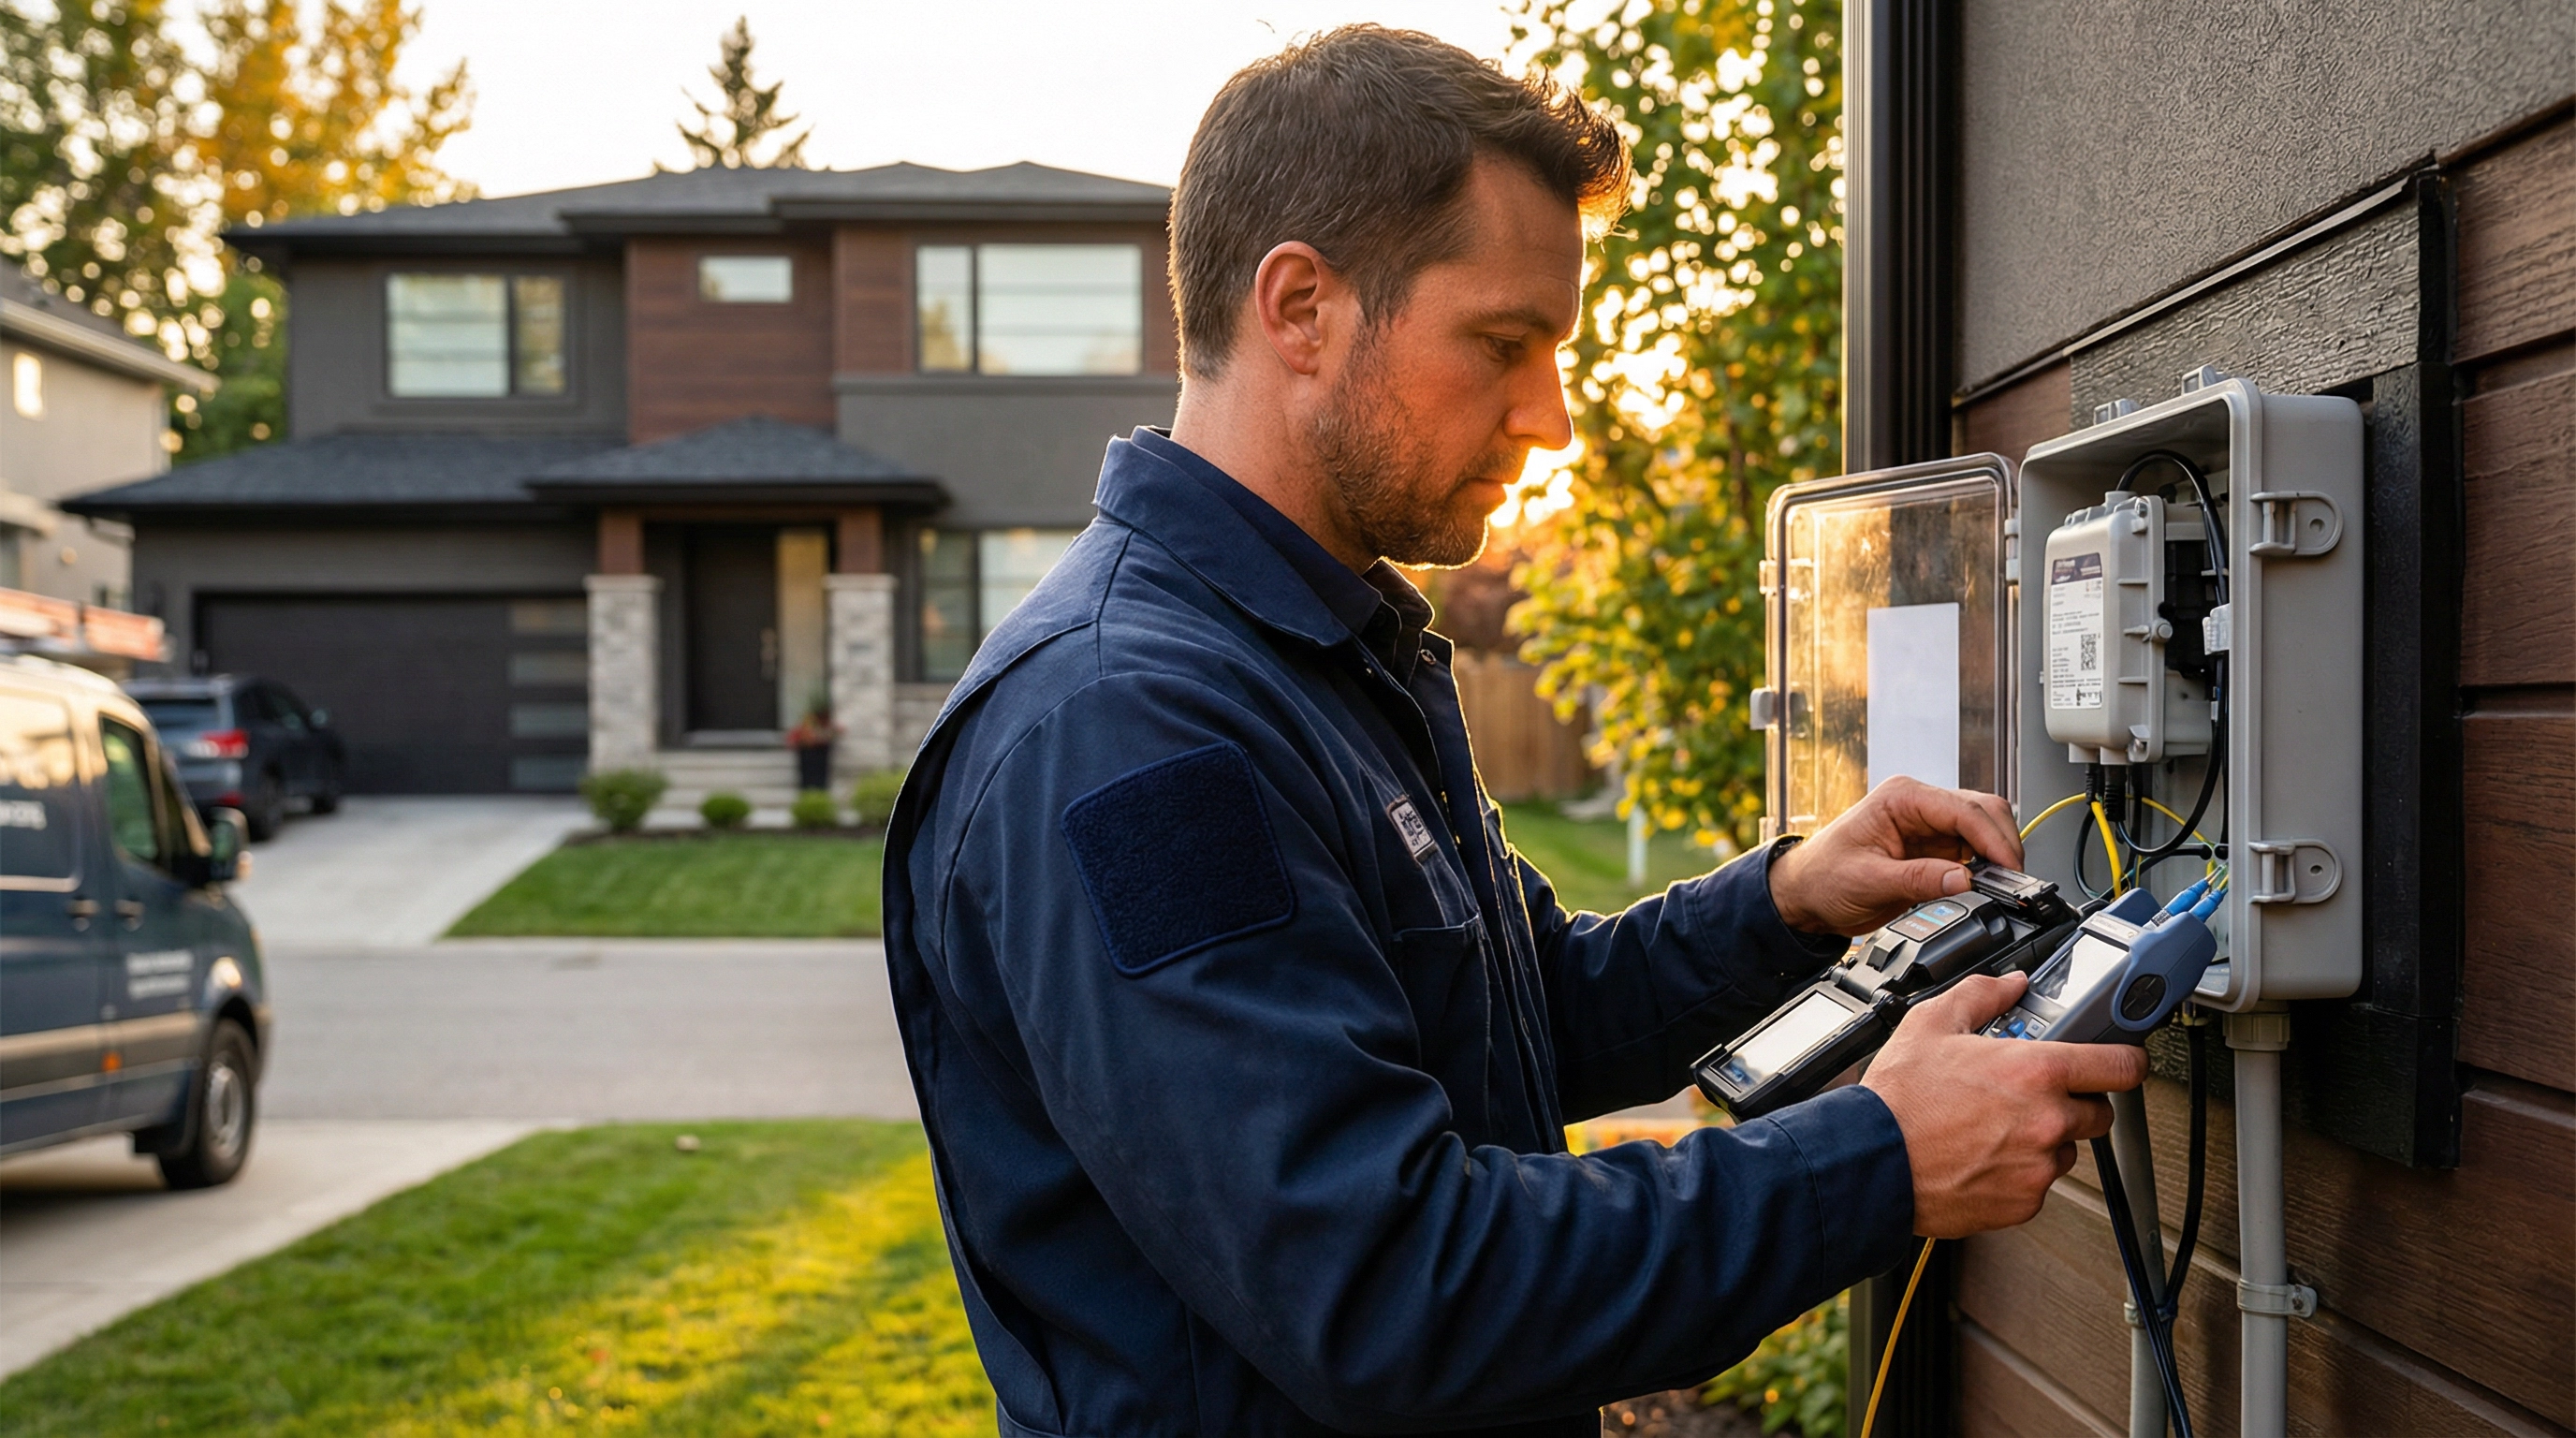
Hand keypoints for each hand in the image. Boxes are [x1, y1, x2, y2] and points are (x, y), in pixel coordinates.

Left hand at [1768, 776, 2022, 934]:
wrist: (1805, 895)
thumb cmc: (1822, 877)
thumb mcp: (1868, 881)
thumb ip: (1918, 879)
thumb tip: (1964, 879)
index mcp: (1901, 798)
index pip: (1964, 809)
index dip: (1993, 839)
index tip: (2010, 868)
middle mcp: (1920, 805)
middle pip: (1984, 813)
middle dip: (2004, 845)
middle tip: (2015, 883)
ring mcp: (1930, 826)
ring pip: (1984, 832)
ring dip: (1998, 857)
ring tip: (2005, 888)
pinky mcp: (1934, 850)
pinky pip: (1974, 853)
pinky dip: (1987, 868)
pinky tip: (1989, 887)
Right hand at [1861, 973, 2149, 1237]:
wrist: (1873, 1164)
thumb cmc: (1899, 1100)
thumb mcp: (1932, 1024)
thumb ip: (1982, 995)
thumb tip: (2010, 985)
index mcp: (2035, 1072)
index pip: (2122, 1066)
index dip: (2128, 1059)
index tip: (2123, 1059)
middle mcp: (2048, 1121)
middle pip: (2101, 1111)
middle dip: (2075, 1100)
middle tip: (2036, 1094)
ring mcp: (2039, 1166)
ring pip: (2069, 1148)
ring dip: (2047, 1137)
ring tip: (1999, 1127)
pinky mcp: (2024, 1202)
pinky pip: (2041, 1183)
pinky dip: (2022, 1171)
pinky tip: (1986, 1154)